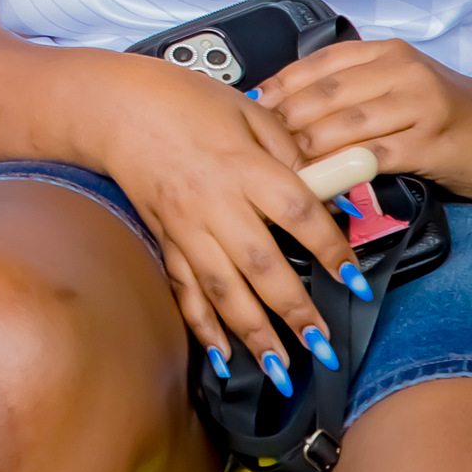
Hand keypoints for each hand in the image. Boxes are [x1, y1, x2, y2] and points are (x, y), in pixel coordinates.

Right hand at [84, 55, 362, 385]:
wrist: (116, 107)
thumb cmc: (187, 101)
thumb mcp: (249, 111)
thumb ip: (290, 150)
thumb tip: (330, 189)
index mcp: (242, 165)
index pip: (297, 213)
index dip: (331, 249)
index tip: (356, 281)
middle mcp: (214, 203)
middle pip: (261, 265)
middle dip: (294, 311)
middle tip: (323, 347)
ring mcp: (185, 227)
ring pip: (222, 290)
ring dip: (253, 333)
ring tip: (281, 370)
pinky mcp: (165, 240)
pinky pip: (184, 290)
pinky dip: (203, 327)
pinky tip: (223, 358)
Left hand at [255, 38, 471, 200]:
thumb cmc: (448, 111)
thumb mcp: (399, 85)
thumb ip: (352, 89)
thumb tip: (284, 107)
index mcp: (386, 53)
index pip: (317, 64)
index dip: (279, 88)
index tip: (250, 112)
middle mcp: (402, 71)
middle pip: (325, 94)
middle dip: (286, 122)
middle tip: (258, 149)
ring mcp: (419, 105)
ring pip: (345, 125)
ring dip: (308, 149)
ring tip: (282, 169)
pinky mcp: (433, 143)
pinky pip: (376, 157)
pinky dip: (343, 171)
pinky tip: (323, 185)